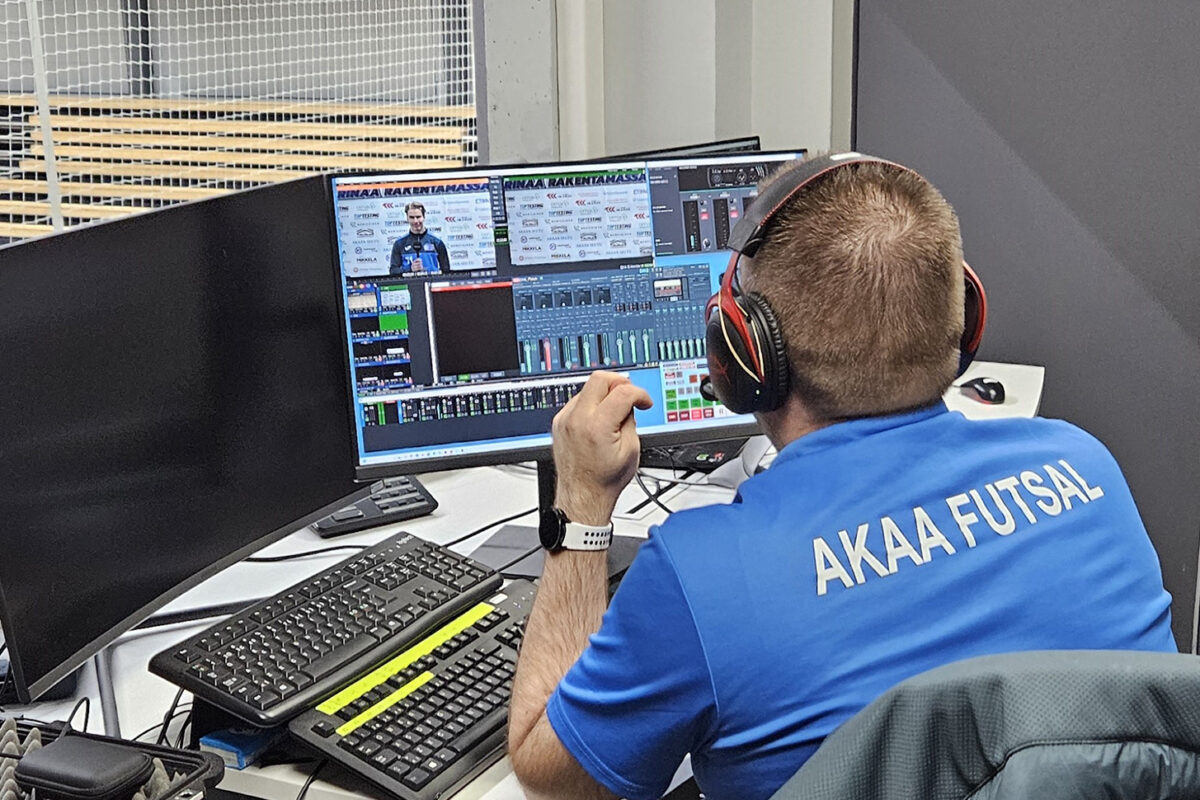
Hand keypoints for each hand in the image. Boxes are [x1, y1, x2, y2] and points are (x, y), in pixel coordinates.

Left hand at [551, 372, 652, 524]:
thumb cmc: (605, 480)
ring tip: (615, 412)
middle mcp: (577, 419)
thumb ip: (630, 419)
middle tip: (630, 394)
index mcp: (598, 427)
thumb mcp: (631, 449)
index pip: (622, 392)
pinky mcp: (559, 422)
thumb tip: (628, 402)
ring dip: (605, 393)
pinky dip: (592, 403)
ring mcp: (565, 420)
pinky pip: (578, 401)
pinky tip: (600, 418)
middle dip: (619, 382)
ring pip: (587, 388)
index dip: (640, 394)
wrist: (583, 496)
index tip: (644, 402)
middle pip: (600, 379)